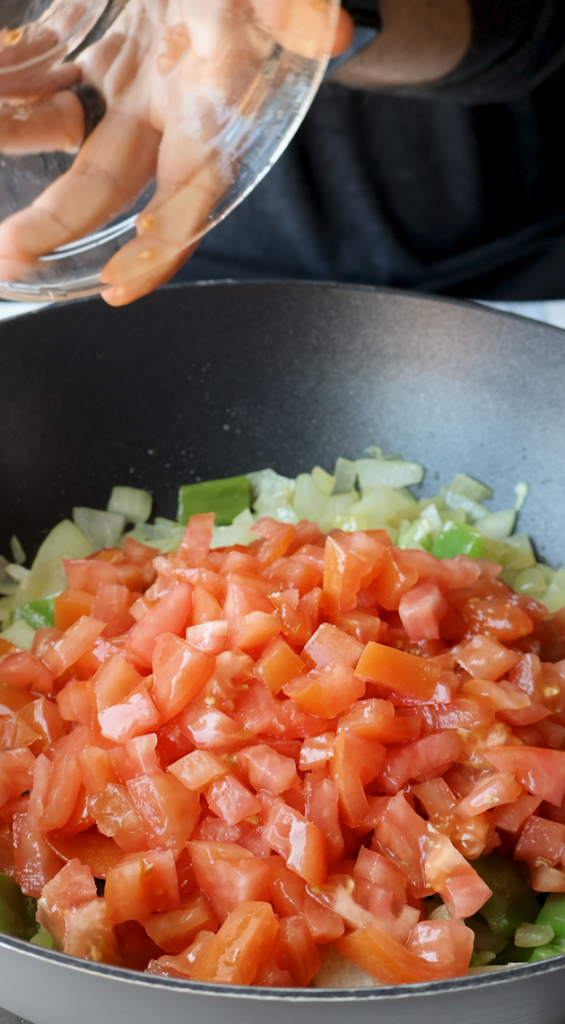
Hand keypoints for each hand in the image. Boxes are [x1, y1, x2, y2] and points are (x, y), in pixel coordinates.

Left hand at [0, 0, 352, 304]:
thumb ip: (291, 12)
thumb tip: (327, 32)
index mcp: (216, 100)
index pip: (192, 194)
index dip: (162, 245)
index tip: (120, 284)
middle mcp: (173, 107)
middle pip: (114, 184)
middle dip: (64, 227)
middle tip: (15, 257)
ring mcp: (136, 83)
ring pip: (80, 153)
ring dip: (41, 193)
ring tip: (3, 233)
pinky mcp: (108, 55)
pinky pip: (61, 96)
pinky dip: (27, 122)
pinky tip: (3, 132)